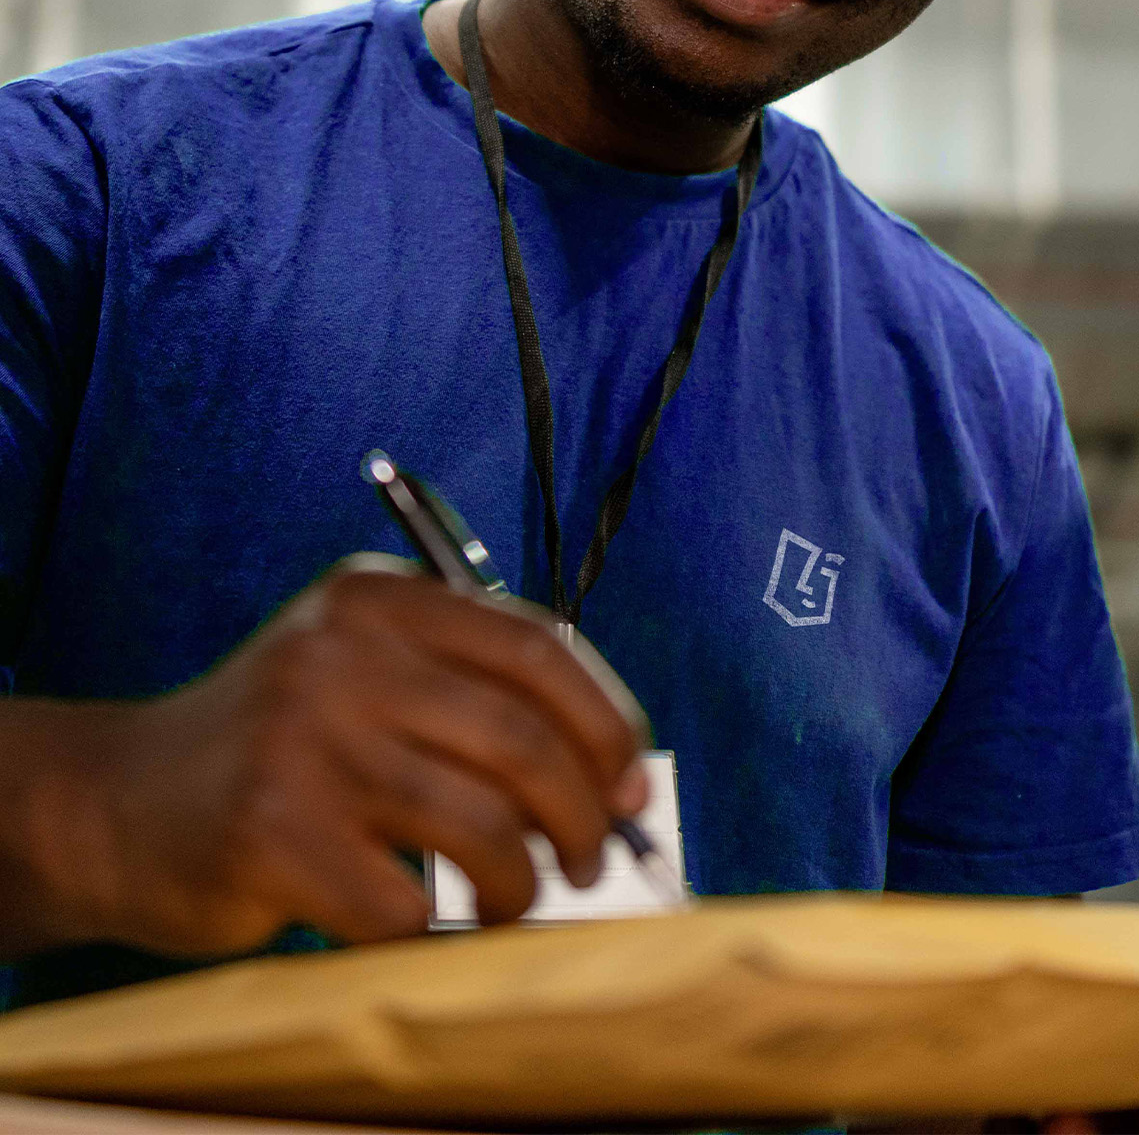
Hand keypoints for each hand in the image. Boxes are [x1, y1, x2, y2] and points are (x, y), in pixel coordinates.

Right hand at [0, 556, 647, 959]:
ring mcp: (302, 742)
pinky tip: (415, 917)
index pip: (535, 646)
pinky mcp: (269, 835)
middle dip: (580, 814)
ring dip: (520, 883)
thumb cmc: (280, 747)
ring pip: (479, 827)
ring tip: (513, 898)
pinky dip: (430, 928)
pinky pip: (403, 905)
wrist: (120, 800)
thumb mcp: (362, 673)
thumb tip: (616, 773)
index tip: (630, 781)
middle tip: (591, 859)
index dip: (604, 721)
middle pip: (520, 739)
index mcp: (376, 597)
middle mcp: (340, 653)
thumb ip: (470, 692)